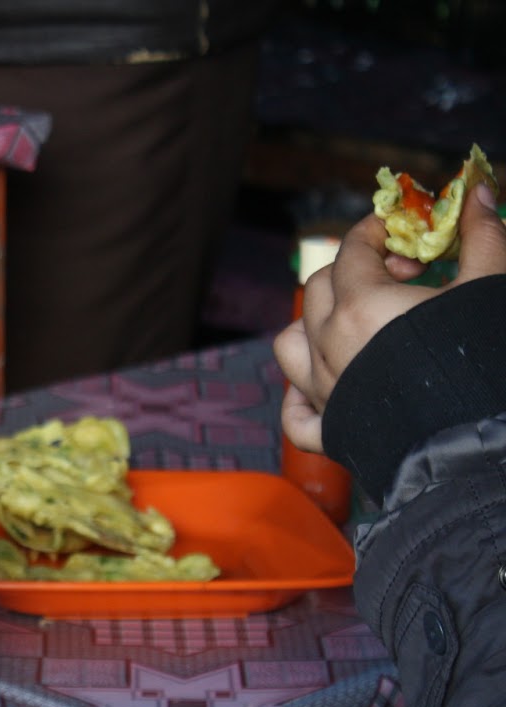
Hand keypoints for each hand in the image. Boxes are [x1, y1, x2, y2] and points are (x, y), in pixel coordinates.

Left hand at [273, 181, 505, 452]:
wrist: (481, 442)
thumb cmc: (483, 360)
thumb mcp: (490, 286)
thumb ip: (482, 236)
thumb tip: (479, 193)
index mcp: (361, 306)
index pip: (351, 250)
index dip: (376, 234)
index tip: (402, 237)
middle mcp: (329, 346)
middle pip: (319, 290)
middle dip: (353, 272)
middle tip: (401, 277)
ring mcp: (323, 391)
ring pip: (291, 344)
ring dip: (315, 326)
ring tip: (354, 323)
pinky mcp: (329, 433)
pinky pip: (296, 414)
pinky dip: (302, 398)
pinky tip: (321, 386)